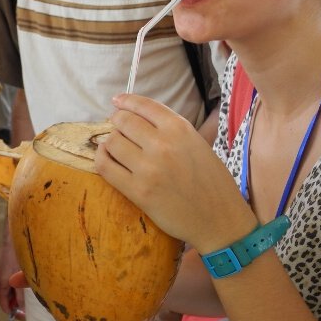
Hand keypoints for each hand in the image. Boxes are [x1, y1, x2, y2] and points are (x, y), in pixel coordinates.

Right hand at [0, 239, 25, 318]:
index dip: (15, 313)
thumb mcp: (19, 280)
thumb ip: (20, 295)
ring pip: (13, 294)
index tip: (26, 316)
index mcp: (1, 288)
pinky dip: (21, 290)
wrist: (14, 242)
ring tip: (31, 298)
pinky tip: (29, 288)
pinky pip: (15, 287)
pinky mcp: (11, 274)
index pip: (5, 307)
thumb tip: (21, 309)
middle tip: (31, 308)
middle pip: (9, 301)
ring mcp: (6, 279)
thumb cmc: (15, 260)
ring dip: (21, 297)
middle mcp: (2, 285)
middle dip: (19, 306)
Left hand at [96, 93, 254, 251]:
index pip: (143, 105)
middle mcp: (162, 144)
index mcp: (180, 128)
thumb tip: (137, 114)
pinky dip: (101, 158)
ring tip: (116, 147)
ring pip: (112, 142)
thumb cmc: (212, 181)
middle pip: (123, 121)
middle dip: (118, 122)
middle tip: (119, 128)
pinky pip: (105, 167)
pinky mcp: (137, 191)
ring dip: (111, 142)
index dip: (126, 101)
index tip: (117, 101)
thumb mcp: (197, 143)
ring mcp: (148, 168)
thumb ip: (170, 128)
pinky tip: (106, 158)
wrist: (219, 219)